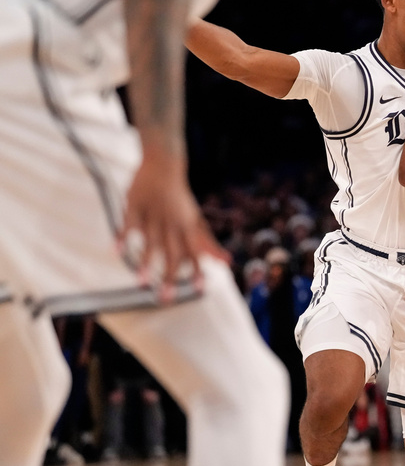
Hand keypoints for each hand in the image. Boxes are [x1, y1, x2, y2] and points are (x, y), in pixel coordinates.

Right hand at [120, 155, 228, 299]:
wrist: (165, 165)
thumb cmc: (180, 200)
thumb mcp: (196, 220)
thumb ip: (208, 243)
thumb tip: (227, 262)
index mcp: (187, 227)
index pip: (194, 251)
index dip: (197, 269)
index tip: (198, 290)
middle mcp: (171, 223)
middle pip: (172, 252)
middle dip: (169, 275)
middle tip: (165, 299)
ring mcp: (152, 215)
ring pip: (150, 241)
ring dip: (145, 261)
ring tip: (141, 282)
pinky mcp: (134, 206)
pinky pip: (128, 223)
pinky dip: (122, 236)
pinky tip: (116, 251)